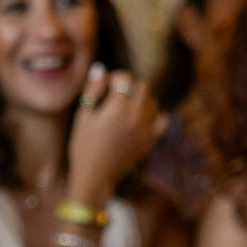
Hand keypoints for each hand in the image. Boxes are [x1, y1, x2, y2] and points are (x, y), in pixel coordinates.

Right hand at [68, 64, 158, 200]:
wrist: (95, 177)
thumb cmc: (83, 147)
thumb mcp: (83, 117)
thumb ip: (93, 91)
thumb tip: (100, 69)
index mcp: (117, 108)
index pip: (124, 79)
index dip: (113, 77)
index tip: (105, 85)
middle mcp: (135, 116)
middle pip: (142, 87)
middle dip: (130, 85)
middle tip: (117, 93)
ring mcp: (145, 129)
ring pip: (153, 101)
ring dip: (142, 97)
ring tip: (127, 104)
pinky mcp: (149, 141)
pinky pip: (162, 120)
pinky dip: (156, 113)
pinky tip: (143, 116)